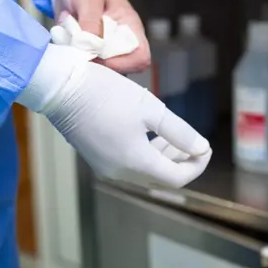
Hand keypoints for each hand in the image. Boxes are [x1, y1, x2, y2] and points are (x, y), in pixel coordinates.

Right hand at [19, 45, 210, 187]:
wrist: (60, 88)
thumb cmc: (107, 94)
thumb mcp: (150, 109)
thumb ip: (179, 132)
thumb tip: (201, 149)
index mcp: (135, 163)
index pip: (177, 178)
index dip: (197, 165)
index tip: (206, 146)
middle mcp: (120, 173)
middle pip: (161, 179)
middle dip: (181, 162)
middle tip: (193, 141)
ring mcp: (106, 168)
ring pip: (145, 174)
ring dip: (163, 159)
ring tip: (172, 137)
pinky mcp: (96, 160)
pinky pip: (129, 167)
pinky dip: (145, 156)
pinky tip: (148, 136)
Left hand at [55, 0, 150, 73]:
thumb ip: (90, 19)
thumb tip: (91, 45)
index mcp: (130, 26)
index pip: (141, 56)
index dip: (124, 63)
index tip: (99, 58)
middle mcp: (120, 42)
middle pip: (119, 70)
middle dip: (97, 64)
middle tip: (78, 48)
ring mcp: (104, 50)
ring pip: (99, 71)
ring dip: (82, 60)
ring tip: (71, 37)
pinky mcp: (89, 53)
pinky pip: (83, 65)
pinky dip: (72, 57)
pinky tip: (66, 40)